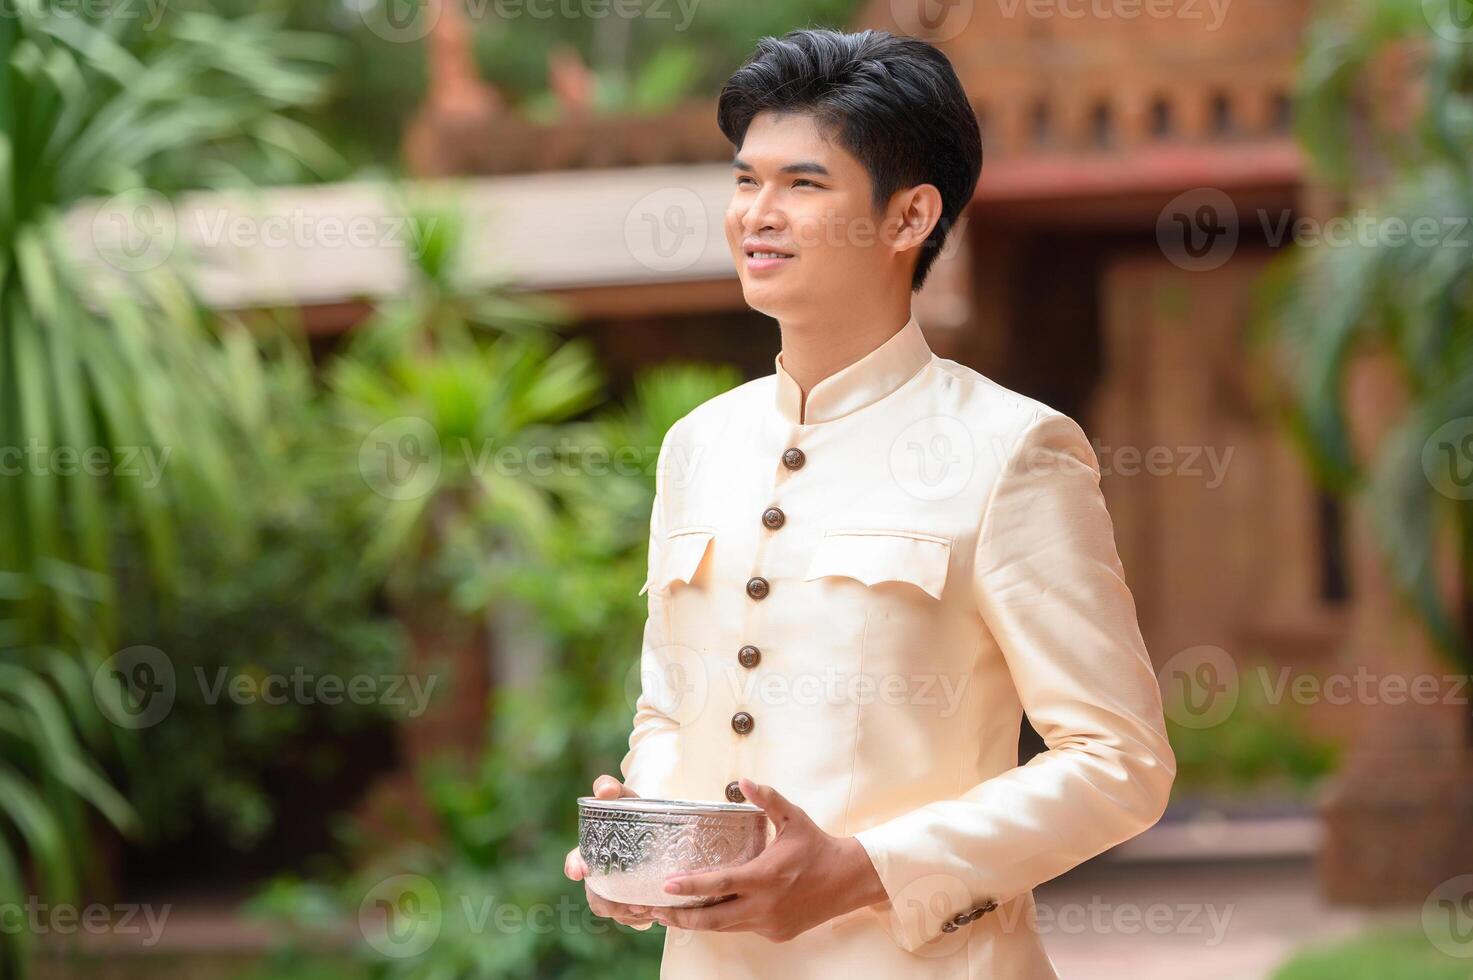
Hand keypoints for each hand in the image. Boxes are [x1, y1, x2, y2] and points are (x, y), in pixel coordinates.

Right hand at [564, 774, 656, 930]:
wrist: (658, 827)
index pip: (574, 861)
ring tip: (650, 910)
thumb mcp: (623, 796)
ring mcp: (613, 891)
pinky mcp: (630, 902)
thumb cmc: (635, 810)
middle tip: (635, 905)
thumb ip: (610, 787)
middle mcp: (598, 875)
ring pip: (613, 912)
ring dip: (629, 915)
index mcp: (591, 851)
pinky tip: (657, 913)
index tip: (579, 871)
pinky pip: (630, 919)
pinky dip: (642, 919)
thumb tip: (603, 790)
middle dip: (611, 906)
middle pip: (596, 899)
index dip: (573, 866)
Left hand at [650, 778, 888, 942]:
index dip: (690, 887)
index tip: (667, 886)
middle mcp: (764, 905)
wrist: (848, 880)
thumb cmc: (817, 846)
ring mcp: (769, 924)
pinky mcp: (776, 934)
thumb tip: (743, 780)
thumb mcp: (793, 818)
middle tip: (656, 910)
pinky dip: (727, 920)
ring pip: (725, 927)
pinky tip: (713, 911)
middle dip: (681, 918)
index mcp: (765, 877)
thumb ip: (767, 799)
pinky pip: (743, 928)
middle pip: (712, 919)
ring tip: (674, 914)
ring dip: (699, 922)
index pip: (719, 884)